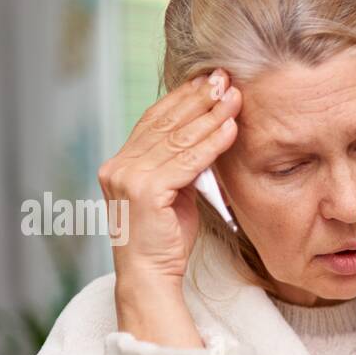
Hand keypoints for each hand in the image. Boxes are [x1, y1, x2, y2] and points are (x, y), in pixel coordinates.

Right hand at [98, 69, 241, 345]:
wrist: (150, 277)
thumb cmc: (166, 240)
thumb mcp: (174, 193)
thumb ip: (181, 164)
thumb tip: (207, 132)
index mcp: (121, 163)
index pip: (154, 120)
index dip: (182, 98)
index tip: (209, 80)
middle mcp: (118, 166)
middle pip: (166, 124)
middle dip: (199, 99)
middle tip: (226, 77)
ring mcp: (128, 177)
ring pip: (178, 139)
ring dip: (210, 116)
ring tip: (236, 98)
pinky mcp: (145, 191)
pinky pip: (187, 162)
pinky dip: (212, 144)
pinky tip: (232, 129)